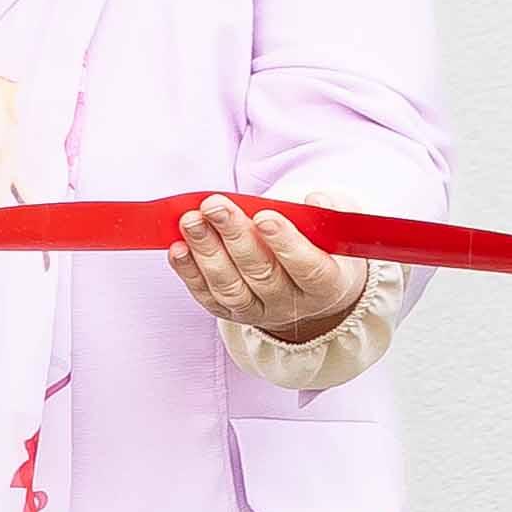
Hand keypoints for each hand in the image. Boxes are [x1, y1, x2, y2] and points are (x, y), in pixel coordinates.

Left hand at [169, 197, 362, 347]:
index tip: (264, 217)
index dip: (286, 244)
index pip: (308, 268)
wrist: (310, 285)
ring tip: (191, 220)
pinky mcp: (231, 312)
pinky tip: (177, 247)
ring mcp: (260, 311)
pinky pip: (208, 296)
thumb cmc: (321, 247)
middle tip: (215, 206)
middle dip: (235, 237)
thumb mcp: (335, 227)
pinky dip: (189, 272)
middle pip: (262, 274)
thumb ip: (329, 211)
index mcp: (327, 284)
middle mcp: (292, 304)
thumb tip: (314, 199)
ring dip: (206, 252)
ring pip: (230, 288)